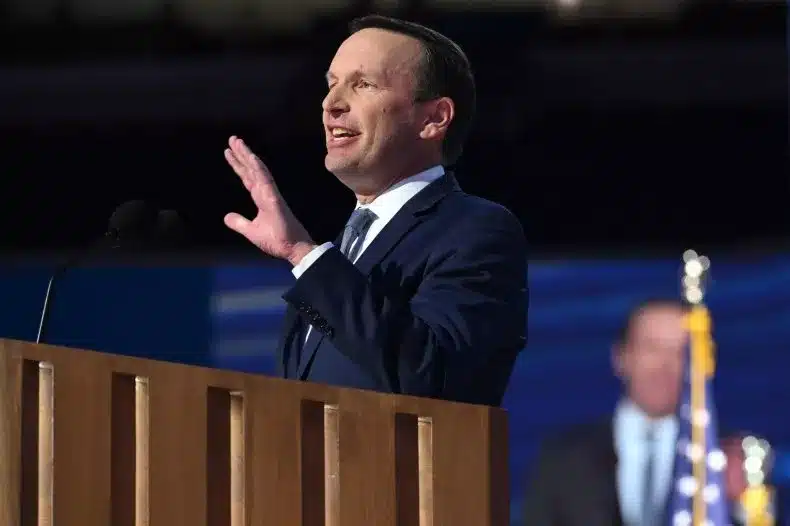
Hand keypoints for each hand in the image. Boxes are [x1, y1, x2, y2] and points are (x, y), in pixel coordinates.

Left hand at [223, 136, 315, 264]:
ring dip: (248, 156)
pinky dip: (258, 169)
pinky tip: (251, 158)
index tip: (229, 152)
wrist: (293, 249)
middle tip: (232, 139)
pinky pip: (266, 181)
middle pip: (251, 170)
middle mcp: (266, 193)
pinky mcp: (274, 200)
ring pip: (258, 171)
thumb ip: (239, 223)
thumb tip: (226, 217)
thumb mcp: (251, 231)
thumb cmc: (277, 240)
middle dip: (241, 155)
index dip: (238, 165)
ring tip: (237, 143)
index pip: (247, 178)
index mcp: (261, 198)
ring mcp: (271, 194)